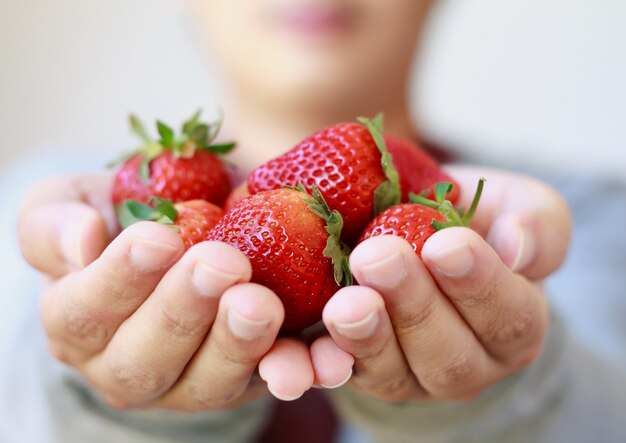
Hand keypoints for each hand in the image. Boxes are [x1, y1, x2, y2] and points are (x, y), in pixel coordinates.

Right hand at [17, 174, 353, 408]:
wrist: (189, 227)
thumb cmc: (125, 215)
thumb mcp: (75, 202)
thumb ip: (55, 222)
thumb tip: (80, 242)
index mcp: (80, 324)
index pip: (85, 312)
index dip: (119, 279)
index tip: (158, 237)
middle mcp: (132, 364)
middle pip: (147, 359)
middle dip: (184, 313)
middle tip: (221, 265)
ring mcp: (195, 379)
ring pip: (212, 381)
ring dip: (240, 346)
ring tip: (263, 305)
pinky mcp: (251, 375)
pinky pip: (278, 379)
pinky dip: (306, 370)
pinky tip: (329, 358)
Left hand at [321, 166, 570, 400]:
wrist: (411, 230)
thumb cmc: (469, 219)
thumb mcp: (515, 207)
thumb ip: (539, 224)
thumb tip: (519, 246)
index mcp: (513, 326)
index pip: (508, 316)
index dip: (480, 284)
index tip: (446, 243)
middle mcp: (465, 364)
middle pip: (447, 353)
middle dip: (413, 305)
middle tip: (379, 257)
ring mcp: (408, 376)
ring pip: (391, 372)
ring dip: (365, 336)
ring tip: (344, 301)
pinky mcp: (358, 371)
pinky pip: (338, 376)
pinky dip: (320, 364)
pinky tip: (306, 349)